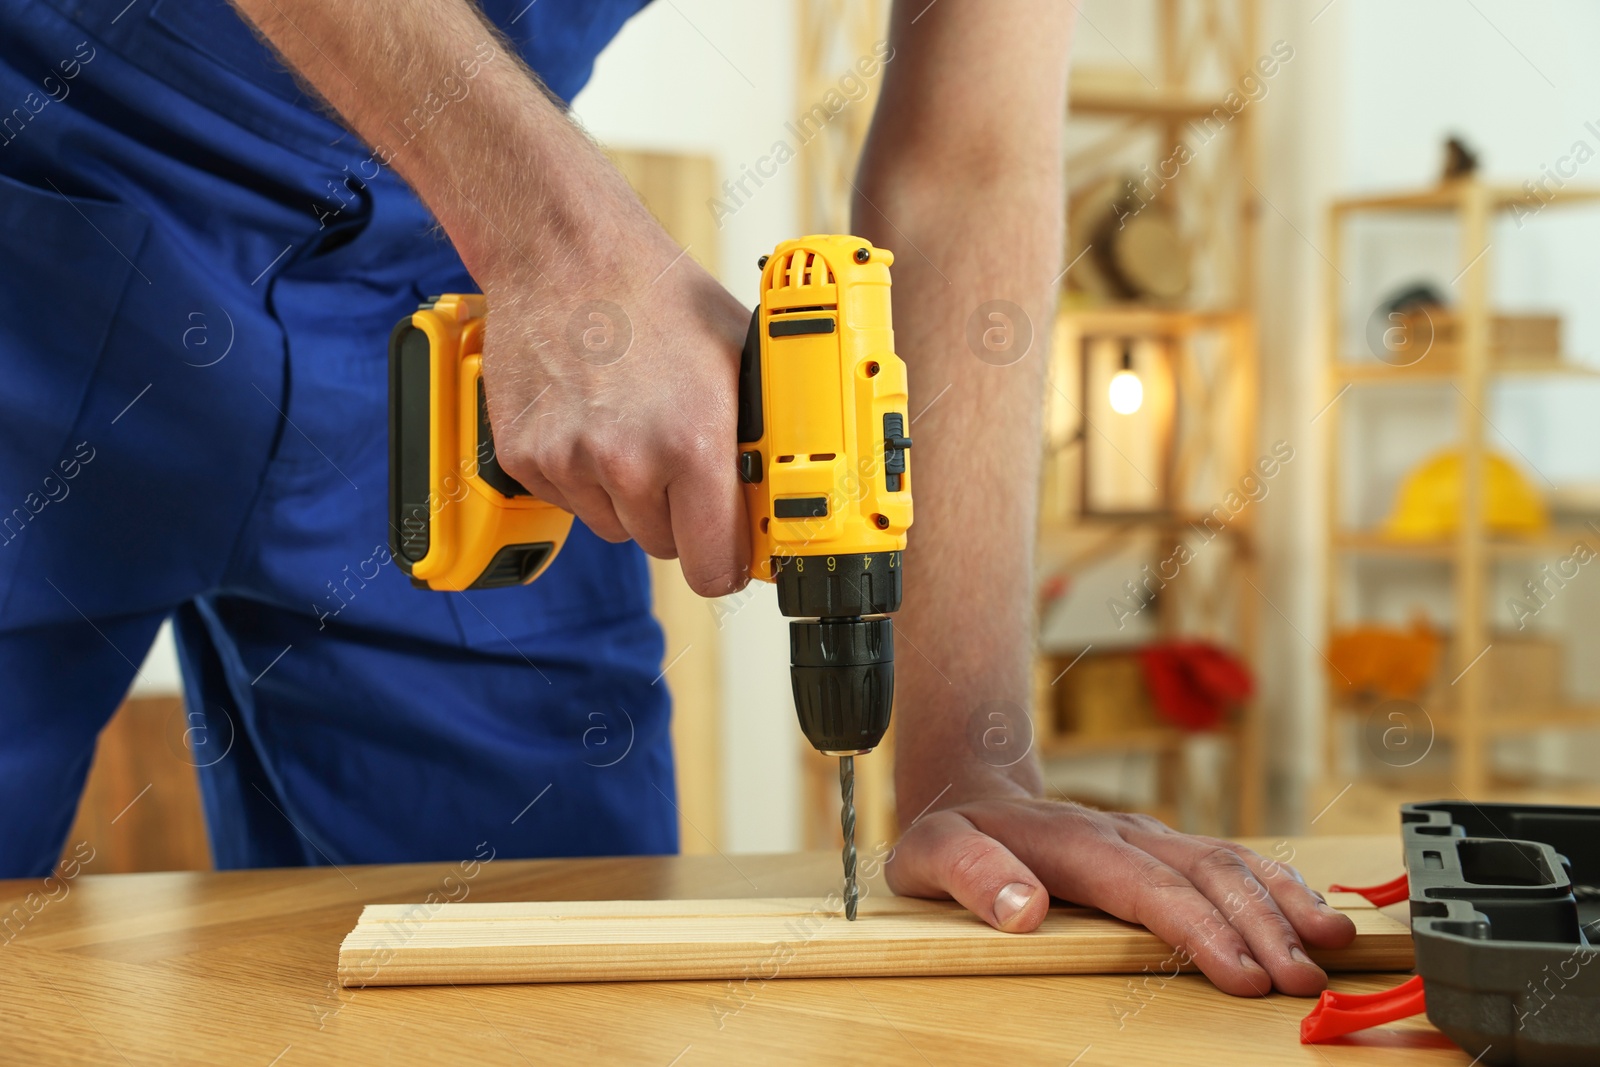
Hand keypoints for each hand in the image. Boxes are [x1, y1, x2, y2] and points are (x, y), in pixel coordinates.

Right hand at [478, 228, 752, 596]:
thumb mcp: (738, 358)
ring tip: (631, 424)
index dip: (728, 561)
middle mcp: (628, 463)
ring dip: (628, 496)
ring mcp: (570, 462)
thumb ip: (760, 435)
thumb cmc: (655, 295)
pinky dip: (582, 475)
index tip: (732, 552)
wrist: (564, 252)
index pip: (714, 566)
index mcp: (693, 445)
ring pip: (615, 525)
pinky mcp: (525, 458)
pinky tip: (591, 417)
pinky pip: (569, 501)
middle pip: (666, 546)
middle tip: (678, 457)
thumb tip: (783, 494)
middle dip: (680, 515)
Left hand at [885, 797, 1356, 996]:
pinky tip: (1313, 913)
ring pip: (1230, 861)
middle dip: (1263, 927)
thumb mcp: (931, 853)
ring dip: (1283, 902)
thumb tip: (1025, 912)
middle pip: (1207, 875)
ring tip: (1333, 943)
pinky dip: (1278, 886)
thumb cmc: (953, 835)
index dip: (1202, 930)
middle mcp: (1124, 834)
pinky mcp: (1162, 848)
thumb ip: (973, 877)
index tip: (1243, 973)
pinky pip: (1230, 861)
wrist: (969, 794)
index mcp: (1075, 843)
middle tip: (1305, 980)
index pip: (1151, 889)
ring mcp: (1148, 837)